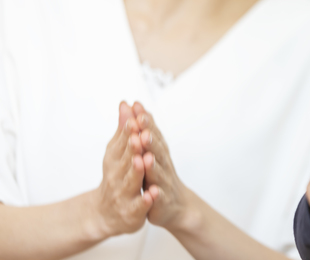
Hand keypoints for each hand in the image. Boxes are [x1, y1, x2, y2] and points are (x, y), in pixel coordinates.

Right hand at [92, 102, 153, 237]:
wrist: (106, 213)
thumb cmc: (116, 177)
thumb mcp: (117, 152)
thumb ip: (124, 129)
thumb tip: (125, 103)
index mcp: (115, 159)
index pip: (123, 142)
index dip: (129, 131)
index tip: (135, 118)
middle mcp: (117, 175)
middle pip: (126, 159)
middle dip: (133, 147)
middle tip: (140, 134)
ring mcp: (123, 193)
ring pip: (131, 181)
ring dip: (138, 170)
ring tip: (144, 160)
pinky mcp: (132, 211)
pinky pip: (139, 205)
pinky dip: (146, 200)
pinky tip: (153, 194)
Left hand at [131, 102, 191, 229]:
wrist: (176, 205)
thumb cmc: (159, 175)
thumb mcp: (150, 150)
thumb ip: (142, 128)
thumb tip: (133, 104)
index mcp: (157, 152)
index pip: (151, 133)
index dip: (145, 121)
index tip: (137, 106)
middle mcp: (162, 164)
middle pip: (156, 149)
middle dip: (150, 137)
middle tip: (142, 124)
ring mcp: (164, 182)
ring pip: (158, 172)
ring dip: (154, 164)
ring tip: (147, 156)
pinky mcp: (161, 201)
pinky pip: (159, 197)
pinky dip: (157, 194)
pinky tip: (154, 191)